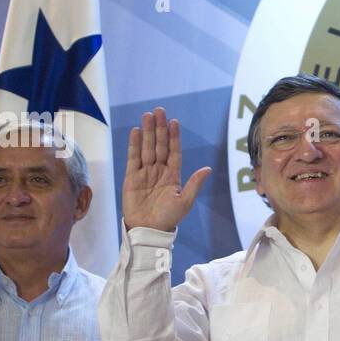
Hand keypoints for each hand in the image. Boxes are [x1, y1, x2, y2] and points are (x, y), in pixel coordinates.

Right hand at [122, 107, 211, 230]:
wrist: (148, 230)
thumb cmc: (169, 218)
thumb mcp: (185, 201)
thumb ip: (194, 183)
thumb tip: (207, 168)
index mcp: (173, 176)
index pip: (174, 152)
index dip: (174, 137)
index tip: (174, 122)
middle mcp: (159, 171)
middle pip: (160, 145)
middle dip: (160, 128)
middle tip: (159, 110)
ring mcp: (145, 173)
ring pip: (147, 148)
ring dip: (148, 132)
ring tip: (148, 115)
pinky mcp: (132, 177)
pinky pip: (133, 158)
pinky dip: (134, 144)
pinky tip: (136, 131)